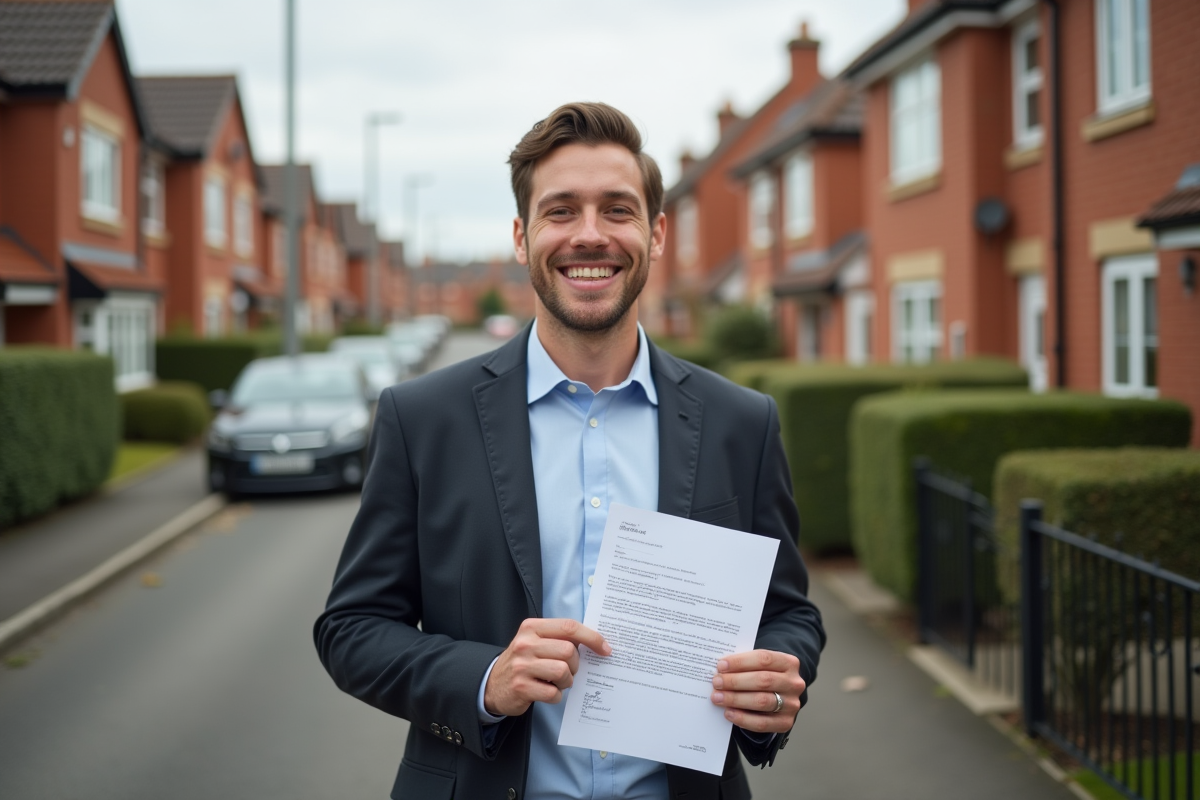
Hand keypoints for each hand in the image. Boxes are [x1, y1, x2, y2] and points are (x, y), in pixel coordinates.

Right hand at [484, 618, 610, 716]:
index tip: (605, 649)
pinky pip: (553, 693)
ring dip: (566, 681)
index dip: (592, 637)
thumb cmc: (523, 661)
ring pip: (563, 671)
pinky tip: (546, 692)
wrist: (492, 683)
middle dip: (576, 664)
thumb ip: (559, 638)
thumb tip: (594, 642)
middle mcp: (525, 644)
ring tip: (557, 682)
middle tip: (569, 670)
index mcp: (532, 627)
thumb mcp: (535, 641)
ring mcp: (522, 666)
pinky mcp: (521, 687)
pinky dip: (556, 696)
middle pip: (569, 651)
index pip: (569, 627)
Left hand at [710, 649, 804, 733]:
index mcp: (789, 663)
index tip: (721, 666)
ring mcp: (792, 704)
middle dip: (736, 681)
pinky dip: (743, 718)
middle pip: (763, 680)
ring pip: (762, 701)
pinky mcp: (786, 722)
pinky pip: (762, 723)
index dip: (741, 662)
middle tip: (716, 683)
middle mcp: (794, 683)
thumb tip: (720, 670)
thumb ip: (746, 665)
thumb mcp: (760, 665)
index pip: (764, 659)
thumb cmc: (764, 675)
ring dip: (736, 699)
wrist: (780, 696)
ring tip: (718, 697)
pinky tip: (729, 713)